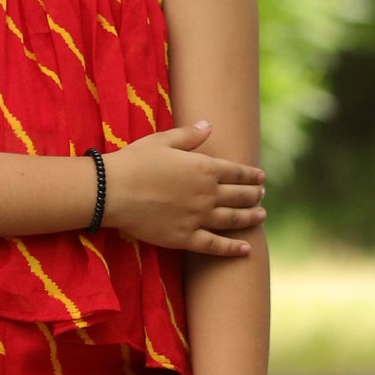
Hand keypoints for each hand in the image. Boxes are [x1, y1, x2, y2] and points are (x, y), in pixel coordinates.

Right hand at [102, 122, 264, 255]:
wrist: (112, 191)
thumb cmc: (134, 162)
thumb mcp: (162, 141)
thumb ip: (189, 135)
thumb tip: (208, 125)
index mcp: (204, 168)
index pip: (237, 172)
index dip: (251, 175)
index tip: (261, 178)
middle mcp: (207, 194)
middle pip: (240, 196)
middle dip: (254, 195)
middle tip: (262, 195)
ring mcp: (198, 217)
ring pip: (233, 219)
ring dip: (251, 218)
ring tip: (261, 216)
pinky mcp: (185, 238)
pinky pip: (215, 245)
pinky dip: (232, 248)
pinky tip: (246, 250)